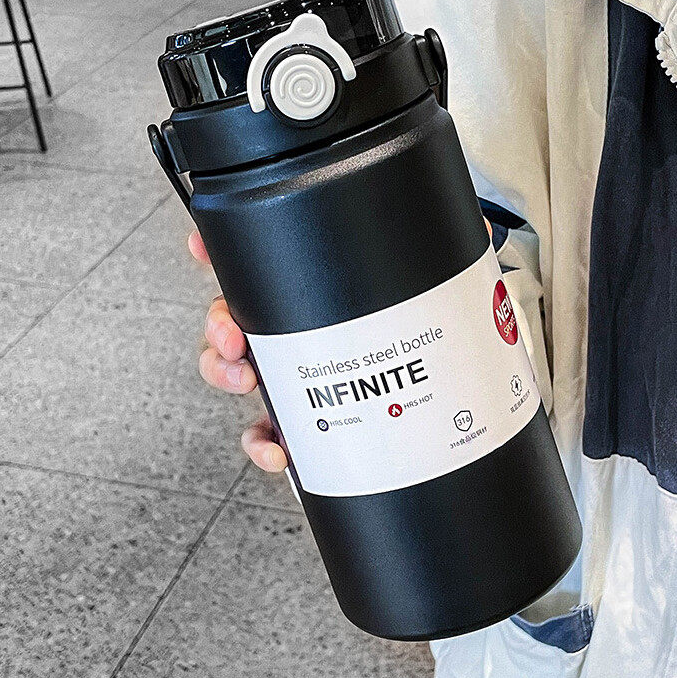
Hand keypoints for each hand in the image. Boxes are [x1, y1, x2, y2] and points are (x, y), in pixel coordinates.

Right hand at [188, 218, 493, 473]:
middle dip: (218, 325)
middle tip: (233, 335)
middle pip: (233, 321)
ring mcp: (296, 379)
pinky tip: (277, 449)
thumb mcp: (437, 285)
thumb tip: (474, 228)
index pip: (259, 266)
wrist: (442, 398)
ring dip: (224, 376)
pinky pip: (267, 435)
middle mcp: (295, 334)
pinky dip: (261, 444)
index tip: (201, 248)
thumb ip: (449, 253)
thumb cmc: (424, 332)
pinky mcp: (307, 425)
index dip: (220, 254)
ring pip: (236, 374)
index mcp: (314, 297)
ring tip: (244, 379)